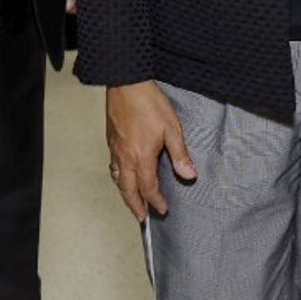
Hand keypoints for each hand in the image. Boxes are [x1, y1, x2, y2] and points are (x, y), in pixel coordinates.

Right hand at [105, 80, 194, 219]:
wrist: (126, 83)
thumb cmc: (149, 103)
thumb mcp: (172, 128)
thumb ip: (180, 154)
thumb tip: (189, 175)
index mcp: (141, 157)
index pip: (148, 188)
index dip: (155, 201)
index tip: (162, 209)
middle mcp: (125, 157)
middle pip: (128, 190)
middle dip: (135, 205)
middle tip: (141, 217)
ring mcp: (116, 149)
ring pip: (118, 179)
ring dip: (125, 193)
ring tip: (131, 200)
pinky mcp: (111, 139)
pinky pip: (113, 165)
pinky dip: (118, 177)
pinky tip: (122, 174)